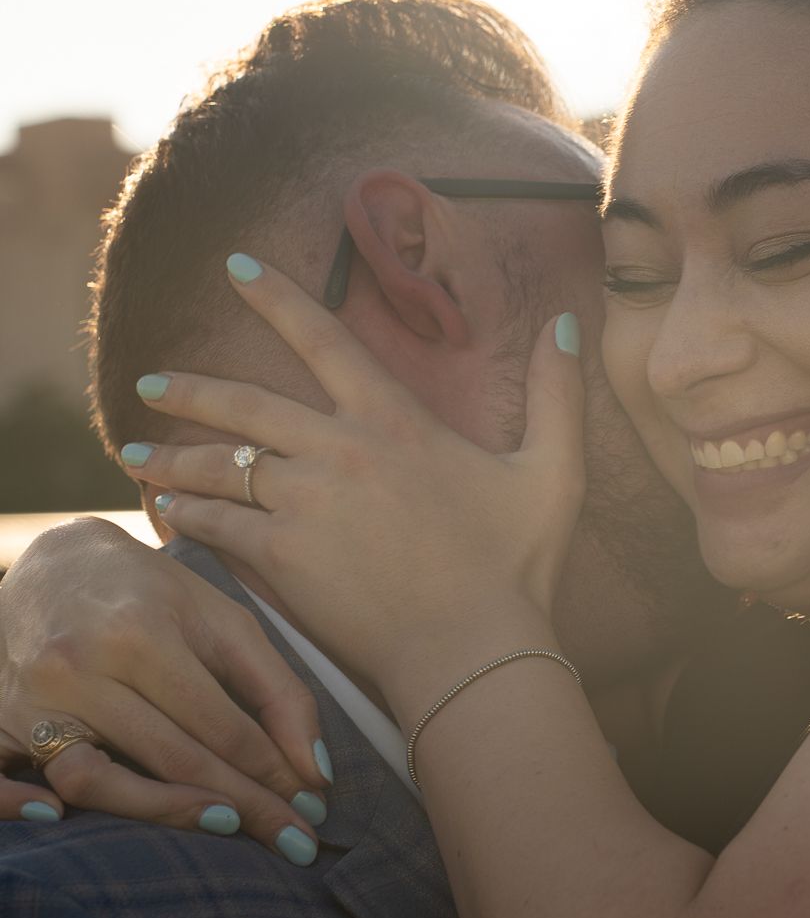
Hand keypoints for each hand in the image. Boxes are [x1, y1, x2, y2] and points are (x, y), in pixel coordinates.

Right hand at [0, 515, 330, 851]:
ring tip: (227, 830)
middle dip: (242, 805)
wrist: (54, 561)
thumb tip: (317, 771)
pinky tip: (60, 824)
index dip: (272, 774)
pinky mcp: (0, 717)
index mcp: (141, 632)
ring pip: (97, 779)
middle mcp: (81, 664)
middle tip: (294, 843)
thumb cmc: (152, 594)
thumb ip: (278, 689)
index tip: (312, 810)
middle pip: (170, 755)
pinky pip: (1, 779)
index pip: (219, 725)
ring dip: (163, 814)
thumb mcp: (222, 620)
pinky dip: (19, 807)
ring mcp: (34, 695)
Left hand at [119, 256, 586, 696]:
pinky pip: (217, 527)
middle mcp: (340, 450)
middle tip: (150, 383)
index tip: (236, 268)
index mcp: (396, 421)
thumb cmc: (517, 566)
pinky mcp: (282, 557)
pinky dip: (186, 518)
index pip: (325, 340)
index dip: (278, 298)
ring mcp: (305, 503)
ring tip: (132, 455)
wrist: (473, 650)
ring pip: (221, 465)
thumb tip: (569, 324)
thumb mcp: (554, 472)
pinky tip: (165, 516)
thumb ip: (557, 395)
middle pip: (246, 402)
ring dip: (172, 458)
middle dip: (190, 390)